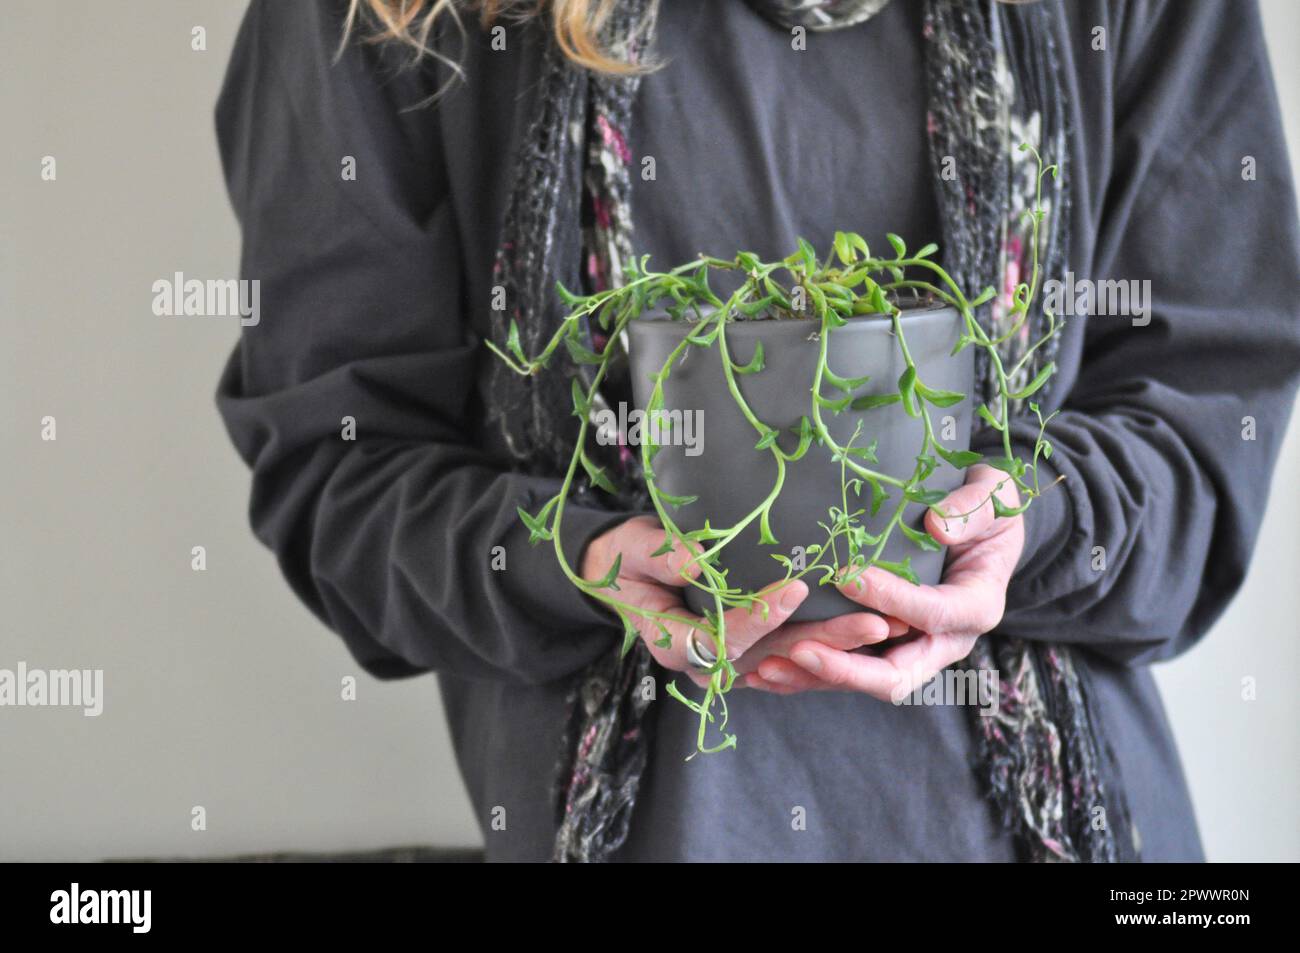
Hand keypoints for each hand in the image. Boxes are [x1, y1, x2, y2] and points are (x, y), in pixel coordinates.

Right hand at [580, 516, 898, 686]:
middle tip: (873, 622)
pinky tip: (869, 632)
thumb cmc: (626, 559)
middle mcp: (705, 663)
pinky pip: (793, 658)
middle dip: (826, 641)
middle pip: (772, 658)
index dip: (759, 616)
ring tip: (887, 626)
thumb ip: (661, 555)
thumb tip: (695, 561)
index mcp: (673, 643)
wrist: (624, 575)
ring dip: (839, 646)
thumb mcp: (634, 549)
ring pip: (791, 661)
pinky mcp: (749, 653)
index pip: (723, 639)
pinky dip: (830, 646)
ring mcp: (730, 662)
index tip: (794, 586)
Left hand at [745, 464, 1024, 699]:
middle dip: (847, 669)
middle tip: (800, 650)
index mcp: (976, 606)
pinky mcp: (884, 646)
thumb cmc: (987, 507)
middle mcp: (945, 641)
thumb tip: (939, 527)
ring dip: (816, 678)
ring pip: (863, 679)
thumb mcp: (994, 495)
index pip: (933, 614)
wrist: (982, 526)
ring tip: (766, 668)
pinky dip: (808, 672)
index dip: (892, 599)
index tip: (847, 577)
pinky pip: (846, 668)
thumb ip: (974, 508)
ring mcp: (913, 648)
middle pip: (896, 674)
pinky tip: (763, 668)